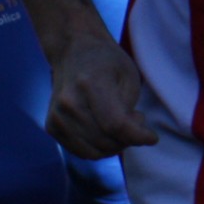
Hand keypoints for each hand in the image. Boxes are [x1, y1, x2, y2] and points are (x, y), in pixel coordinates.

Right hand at [45, 31, 155, 159]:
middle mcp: (68, 102)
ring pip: (95, 152)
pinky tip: (106, 130)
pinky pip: (82, 152)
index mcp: (90, 84)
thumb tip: (131, 137)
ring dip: (115, 145)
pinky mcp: (52, 127)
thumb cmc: (107, 62)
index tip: (152, 138)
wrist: (73, 52)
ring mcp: (57, 117)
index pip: (115, 124)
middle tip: (135, 120)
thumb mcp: (129, 76)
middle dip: (128, 139)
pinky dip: (99, 148)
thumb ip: (129, 108)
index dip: (137, 136)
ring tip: (121, 124)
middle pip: (106, 141)